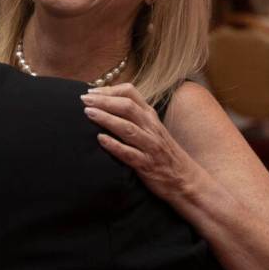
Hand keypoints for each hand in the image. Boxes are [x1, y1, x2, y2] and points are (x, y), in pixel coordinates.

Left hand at [80, 83, 197, 201]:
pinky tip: (100, 140)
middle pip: (127, 107)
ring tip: (88, 113)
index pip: (131, 93)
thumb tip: (104, 103)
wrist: (185, 179)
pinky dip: (115, 146)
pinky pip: (130, 154)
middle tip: (83, 100)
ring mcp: (150, 146)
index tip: (91, 93)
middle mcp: (151, 127)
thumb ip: (132, 115)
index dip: (110, 90)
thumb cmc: (162, 152)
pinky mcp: (147, 165)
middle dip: (104, 101)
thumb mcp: (150, 128)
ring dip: (107, 119)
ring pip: (128, 128)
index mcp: (150, 116)